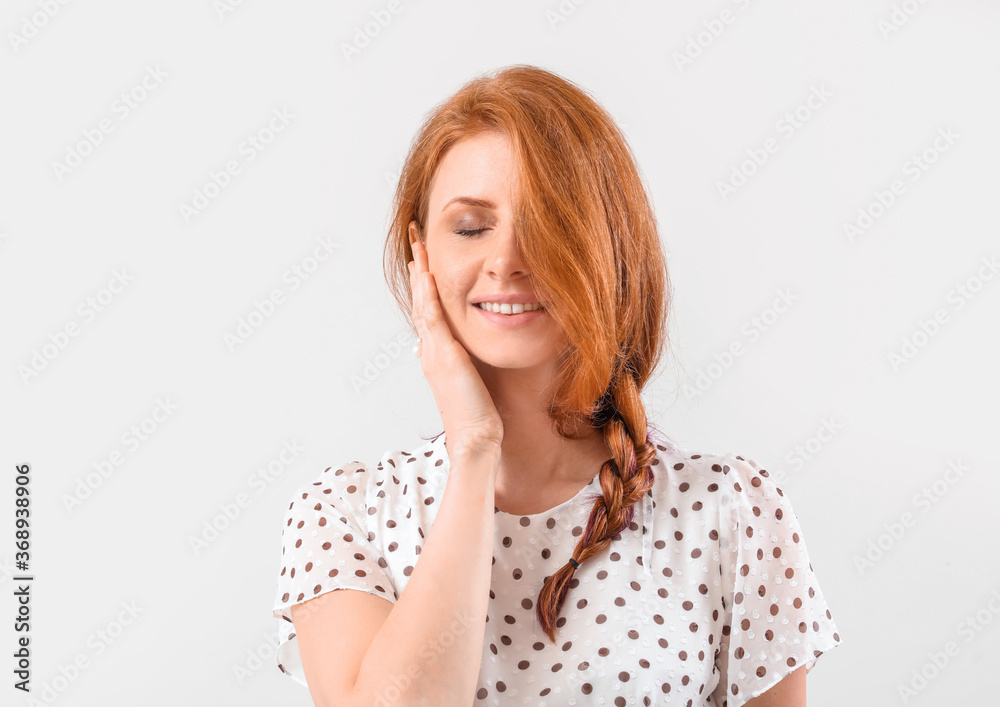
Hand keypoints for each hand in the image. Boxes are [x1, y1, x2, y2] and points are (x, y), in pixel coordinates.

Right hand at [408, 230, 503, 455]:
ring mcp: (434, 353)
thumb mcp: (469, 383)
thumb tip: (463, 354)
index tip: (422, 260)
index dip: (423, 285)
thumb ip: (464, 365)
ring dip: (419, 272)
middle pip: (419, 301)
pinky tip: (426, 274)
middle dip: (417, 270)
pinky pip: (433, 318)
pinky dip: (428, 294)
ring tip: (417, 246)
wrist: (476, 439)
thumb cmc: (479, 416)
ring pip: (422, 303)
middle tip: (414, 242)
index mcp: (435, 356)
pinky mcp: (445, 357)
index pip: (426, 311)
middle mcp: (429, 351)